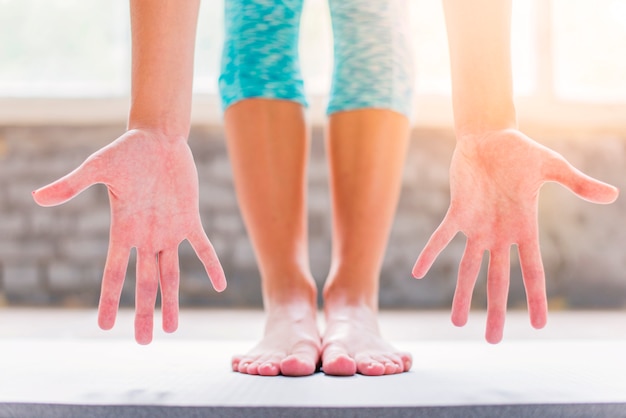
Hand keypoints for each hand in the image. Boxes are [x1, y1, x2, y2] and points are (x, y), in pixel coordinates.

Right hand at [33, 129, 225, 343]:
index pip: (113, 273)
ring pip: (171, 273)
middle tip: (142, 342)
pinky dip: (211, 265)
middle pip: (144, 282)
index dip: (108, 299)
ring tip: (171, 328)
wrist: (158, 138)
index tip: (103, 326)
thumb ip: (72, 185)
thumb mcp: (96, 168)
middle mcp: (146, 237)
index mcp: (123, 230)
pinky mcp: (190, 219)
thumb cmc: (125, 151)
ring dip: (172, 300)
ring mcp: (169, 230)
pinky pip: (203, 247)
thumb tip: (37, 198)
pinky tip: (220, 285)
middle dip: (144, 312)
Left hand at [412, 129, 617, 342]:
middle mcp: (500, 233)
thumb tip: (612, 195)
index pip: (533, 271)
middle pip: (498, 279)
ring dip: (463, 294)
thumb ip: (577, 184)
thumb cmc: (522, 151)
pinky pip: (440, 237)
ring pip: (468, 267)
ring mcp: (477, 225)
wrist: (489, 135)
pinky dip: (430, 253)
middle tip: (493, 340)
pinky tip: (418, 273)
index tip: (539, 325)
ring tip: (457, 322)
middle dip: (496, 309)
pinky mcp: (457, 212)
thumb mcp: (553, 167)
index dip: (536, 298)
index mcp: (525, 228)